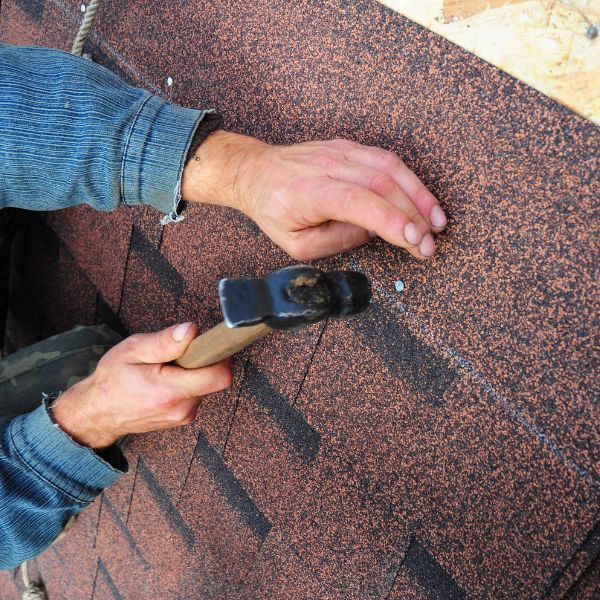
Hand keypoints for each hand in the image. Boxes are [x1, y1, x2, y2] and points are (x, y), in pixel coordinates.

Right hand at [51, 323, 231, 448]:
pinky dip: (187, 382)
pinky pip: (197, 393)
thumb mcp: (133, 350)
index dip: (220, 355)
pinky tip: (166, 379)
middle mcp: (182, 408)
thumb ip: (165, 341)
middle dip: (202, 360)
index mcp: (171, 391)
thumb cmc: (112, 379)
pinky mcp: (183, 417)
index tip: (208, 343)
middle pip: (215, 378)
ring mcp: (184, 415)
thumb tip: (191, 330)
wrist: (97, 413)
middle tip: (176, 354)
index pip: (219, 376)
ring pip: (206, 384)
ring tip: (165, 368)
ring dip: (193, 371)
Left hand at [182, 131, 446, 259]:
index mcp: (311, 192)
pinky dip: (409, 179)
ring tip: (437, 222)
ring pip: (389, 168)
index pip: (359, 202)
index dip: (392, 221)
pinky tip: (422, 200)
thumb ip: (335, 241)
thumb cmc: (272, 210)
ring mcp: (340, 151)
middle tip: (430, 244)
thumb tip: (371, 232)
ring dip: (419, 195)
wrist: (254, 172)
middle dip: (414, 216)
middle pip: (382, 184)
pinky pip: (385, 159)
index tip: (416, 241)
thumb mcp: (296, 243)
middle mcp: (328, 166)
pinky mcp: (348, 147)